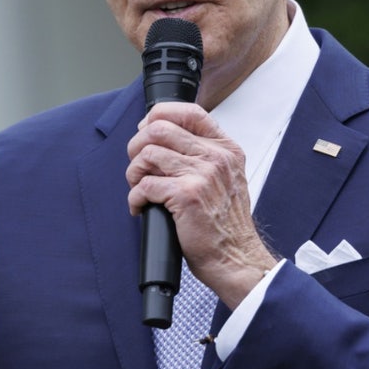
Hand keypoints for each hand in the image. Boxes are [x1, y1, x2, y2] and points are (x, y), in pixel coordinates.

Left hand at [125, 102, 277, 308]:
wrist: (235, 256)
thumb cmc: (223, 221)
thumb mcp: (223, 176)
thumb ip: (199, 153)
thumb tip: (156, 133)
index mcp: (225, 148)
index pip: (189, 111)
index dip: (158, 116)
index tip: (146, 132)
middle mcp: (215, 157)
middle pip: (158, 129)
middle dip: (136, 146)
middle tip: (138, 168)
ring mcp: (202, 174)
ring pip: (147, 154)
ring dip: (134, 174)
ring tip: (140, 189)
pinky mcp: (186, 195)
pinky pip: (144, 185)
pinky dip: (135, 198)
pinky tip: (141, 207)